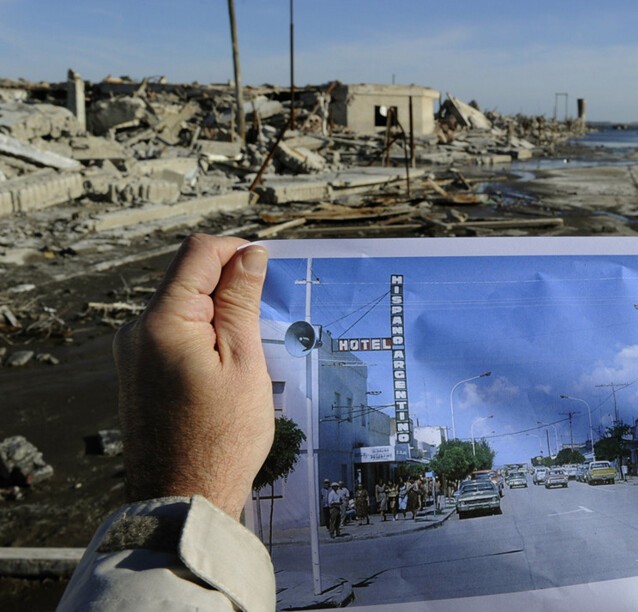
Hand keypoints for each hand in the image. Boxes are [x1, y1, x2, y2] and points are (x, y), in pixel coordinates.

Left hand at [114, 234, 272, 518]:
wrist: (184, 498)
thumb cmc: (222, 439)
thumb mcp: (244, 363)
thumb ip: (241, 302)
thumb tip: (249, 254)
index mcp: (163, 323)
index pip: (198, 253)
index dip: (236, 252)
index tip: (266, 273)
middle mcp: (137, 331)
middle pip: (187, 277)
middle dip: (228, 285)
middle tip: (262, 321)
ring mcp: (132, 353)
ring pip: (181, 306)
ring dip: (217, 313)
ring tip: (246, 352)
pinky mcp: (137, 371)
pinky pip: (172, 333)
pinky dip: (202, 335)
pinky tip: (225, 366)